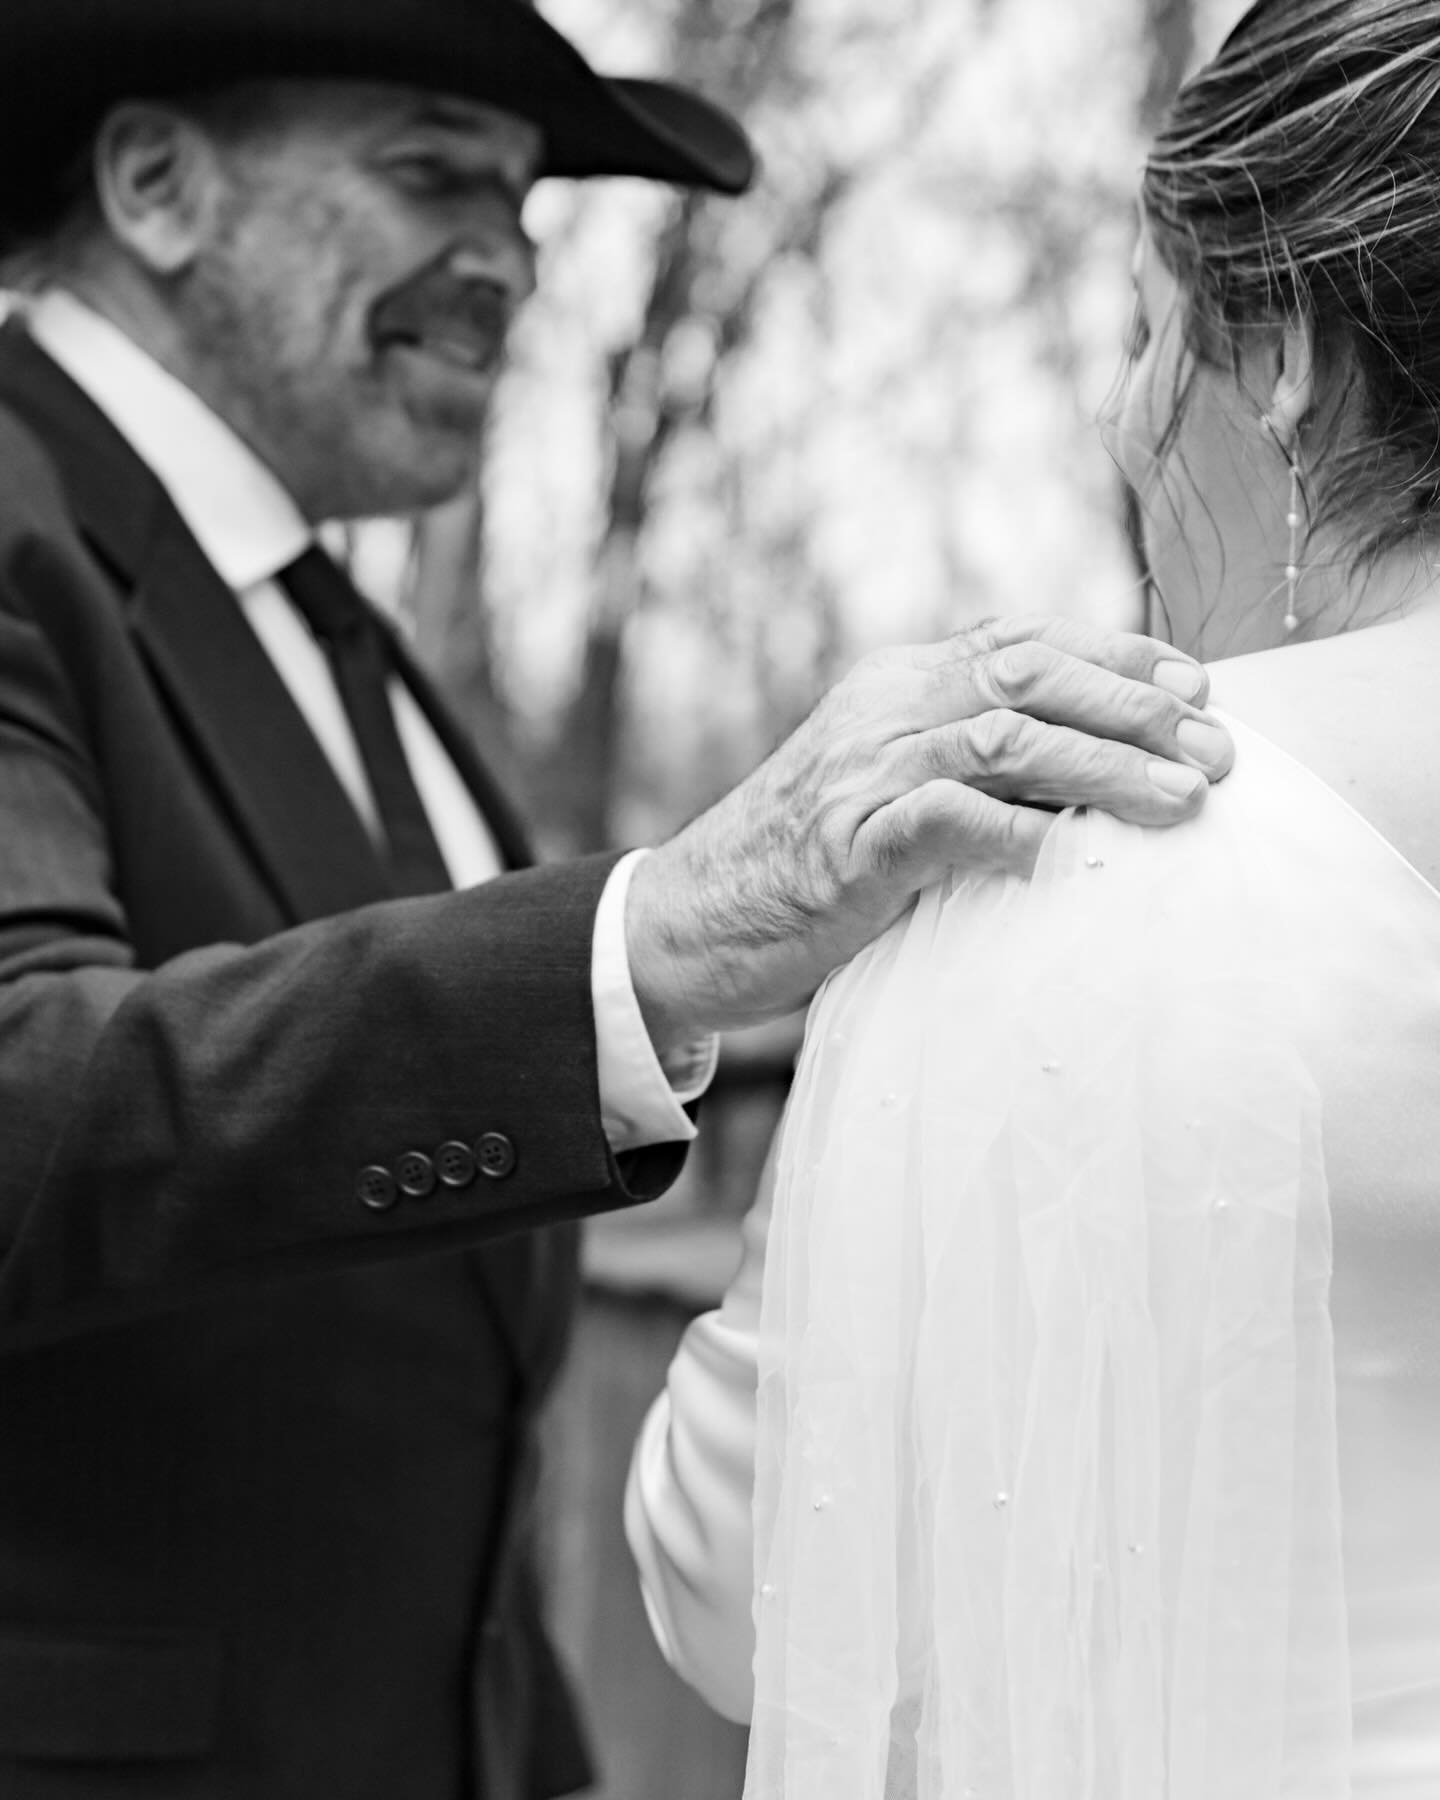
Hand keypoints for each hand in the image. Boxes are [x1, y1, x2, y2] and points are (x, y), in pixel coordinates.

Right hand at [626, 615, 1233, 1038]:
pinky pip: (943, 819)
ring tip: (1182, 799)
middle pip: (1027, 675)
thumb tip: (1085, 774)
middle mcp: (881, 710)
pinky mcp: (844, 846)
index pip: (1020, 639)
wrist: (684, 920)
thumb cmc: (799, 866)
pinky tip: (1065, 857)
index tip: (1196, 682)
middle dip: (1136, 705)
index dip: (1118, 653)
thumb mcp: (882, 786)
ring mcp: (860, 774)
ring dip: (1104, 767)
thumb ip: (962, 761)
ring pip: (1003, 739)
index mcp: (894, 683)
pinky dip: (1014, 833)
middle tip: (1216, 747)